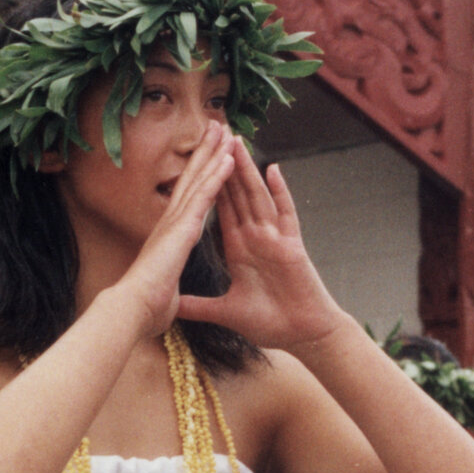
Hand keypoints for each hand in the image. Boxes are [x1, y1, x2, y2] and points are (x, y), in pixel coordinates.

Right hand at [109, 120, 236, 336]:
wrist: (133, 308)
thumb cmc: (144, 305)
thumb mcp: (161, 290)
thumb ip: (166, 285)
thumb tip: (165, 295)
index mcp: (167, 235)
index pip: (186, 197)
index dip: (196, 174)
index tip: (205, 155)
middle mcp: (170, 221)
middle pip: (191, 178)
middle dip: (204, 152)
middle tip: (214, 126)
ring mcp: (175, 221)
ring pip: (198, 180)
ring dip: (212, 154)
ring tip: (225, 130)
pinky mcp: (183, 227)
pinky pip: (204, 197)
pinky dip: (216, 176)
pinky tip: (228, 159)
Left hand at [178, 138, 348, 351]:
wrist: (303, 336)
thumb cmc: (271, 323)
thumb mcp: (226, 312)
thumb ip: (199, 306)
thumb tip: (171, 308)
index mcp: (239, 249)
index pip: (221, 210)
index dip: (210, 185)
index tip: (197, 163)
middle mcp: (256, 238)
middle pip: (237, 194)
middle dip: (225, 166)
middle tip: (215, 137)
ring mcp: (275, 239)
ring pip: (257, 197)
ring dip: (247, 170)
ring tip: (236, 142)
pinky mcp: (292, 246)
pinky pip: (285, 214)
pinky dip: (279, 192)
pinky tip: (272, 170)